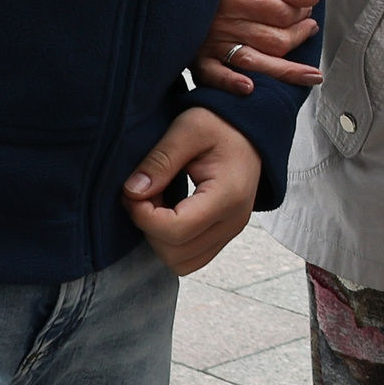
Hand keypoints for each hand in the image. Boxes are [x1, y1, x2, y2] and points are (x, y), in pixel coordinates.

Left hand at [121, 107, 259, 274]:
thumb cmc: (221, 122)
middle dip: (148, 226)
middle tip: (141, 193)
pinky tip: (166, 211)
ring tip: (155, 202)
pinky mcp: (224, 235)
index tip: (132, 190)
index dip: (144, 216)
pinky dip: (170, 242)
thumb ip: (160, 160)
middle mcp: (234, 221)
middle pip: (175, 252)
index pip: (175, 230)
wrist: (251, 128)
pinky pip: (190, 257)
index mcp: (228, 196)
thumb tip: (132, 192)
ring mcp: (231, 232)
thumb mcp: (188, 128)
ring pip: (180, 262)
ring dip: (157, 237)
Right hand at [192, 0, 322, 95]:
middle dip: (298, 36)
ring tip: (311, 75)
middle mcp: (225, 21)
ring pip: (254, 61)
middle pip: (273, 40)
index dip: (301, 13)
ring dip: (285, 71)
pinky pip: (214, 75)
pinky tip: (249, 89)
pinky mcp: (198, 58)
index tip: (307, 9)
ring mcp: (211, 42)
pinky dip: (230, 83)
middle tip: (309, 28)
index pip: (282, 13)